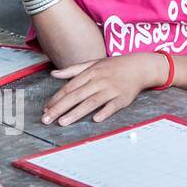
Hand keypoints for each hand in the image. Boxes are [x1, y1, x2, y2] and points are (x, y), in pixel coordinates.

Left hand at [41, 53, 162, 124]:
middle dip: (60, 108)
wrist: (140, 66)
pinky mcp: (124, 98)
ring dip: (76, 113)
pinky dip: (105, 112)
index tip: (46, 109)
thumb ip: (73, 70)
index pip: (70, 87)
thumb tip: (53, 74)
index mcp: (91, 72)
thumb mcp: (94, 63)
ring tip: (62, 122)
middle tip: (46, 119)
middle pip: (77, 96)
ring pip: (92, 102)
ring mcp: (112, 89)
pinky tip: (96, 119)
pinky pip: (113, 106)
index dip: (57, 98)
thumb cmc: (115, 66)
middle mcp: (100, 81)